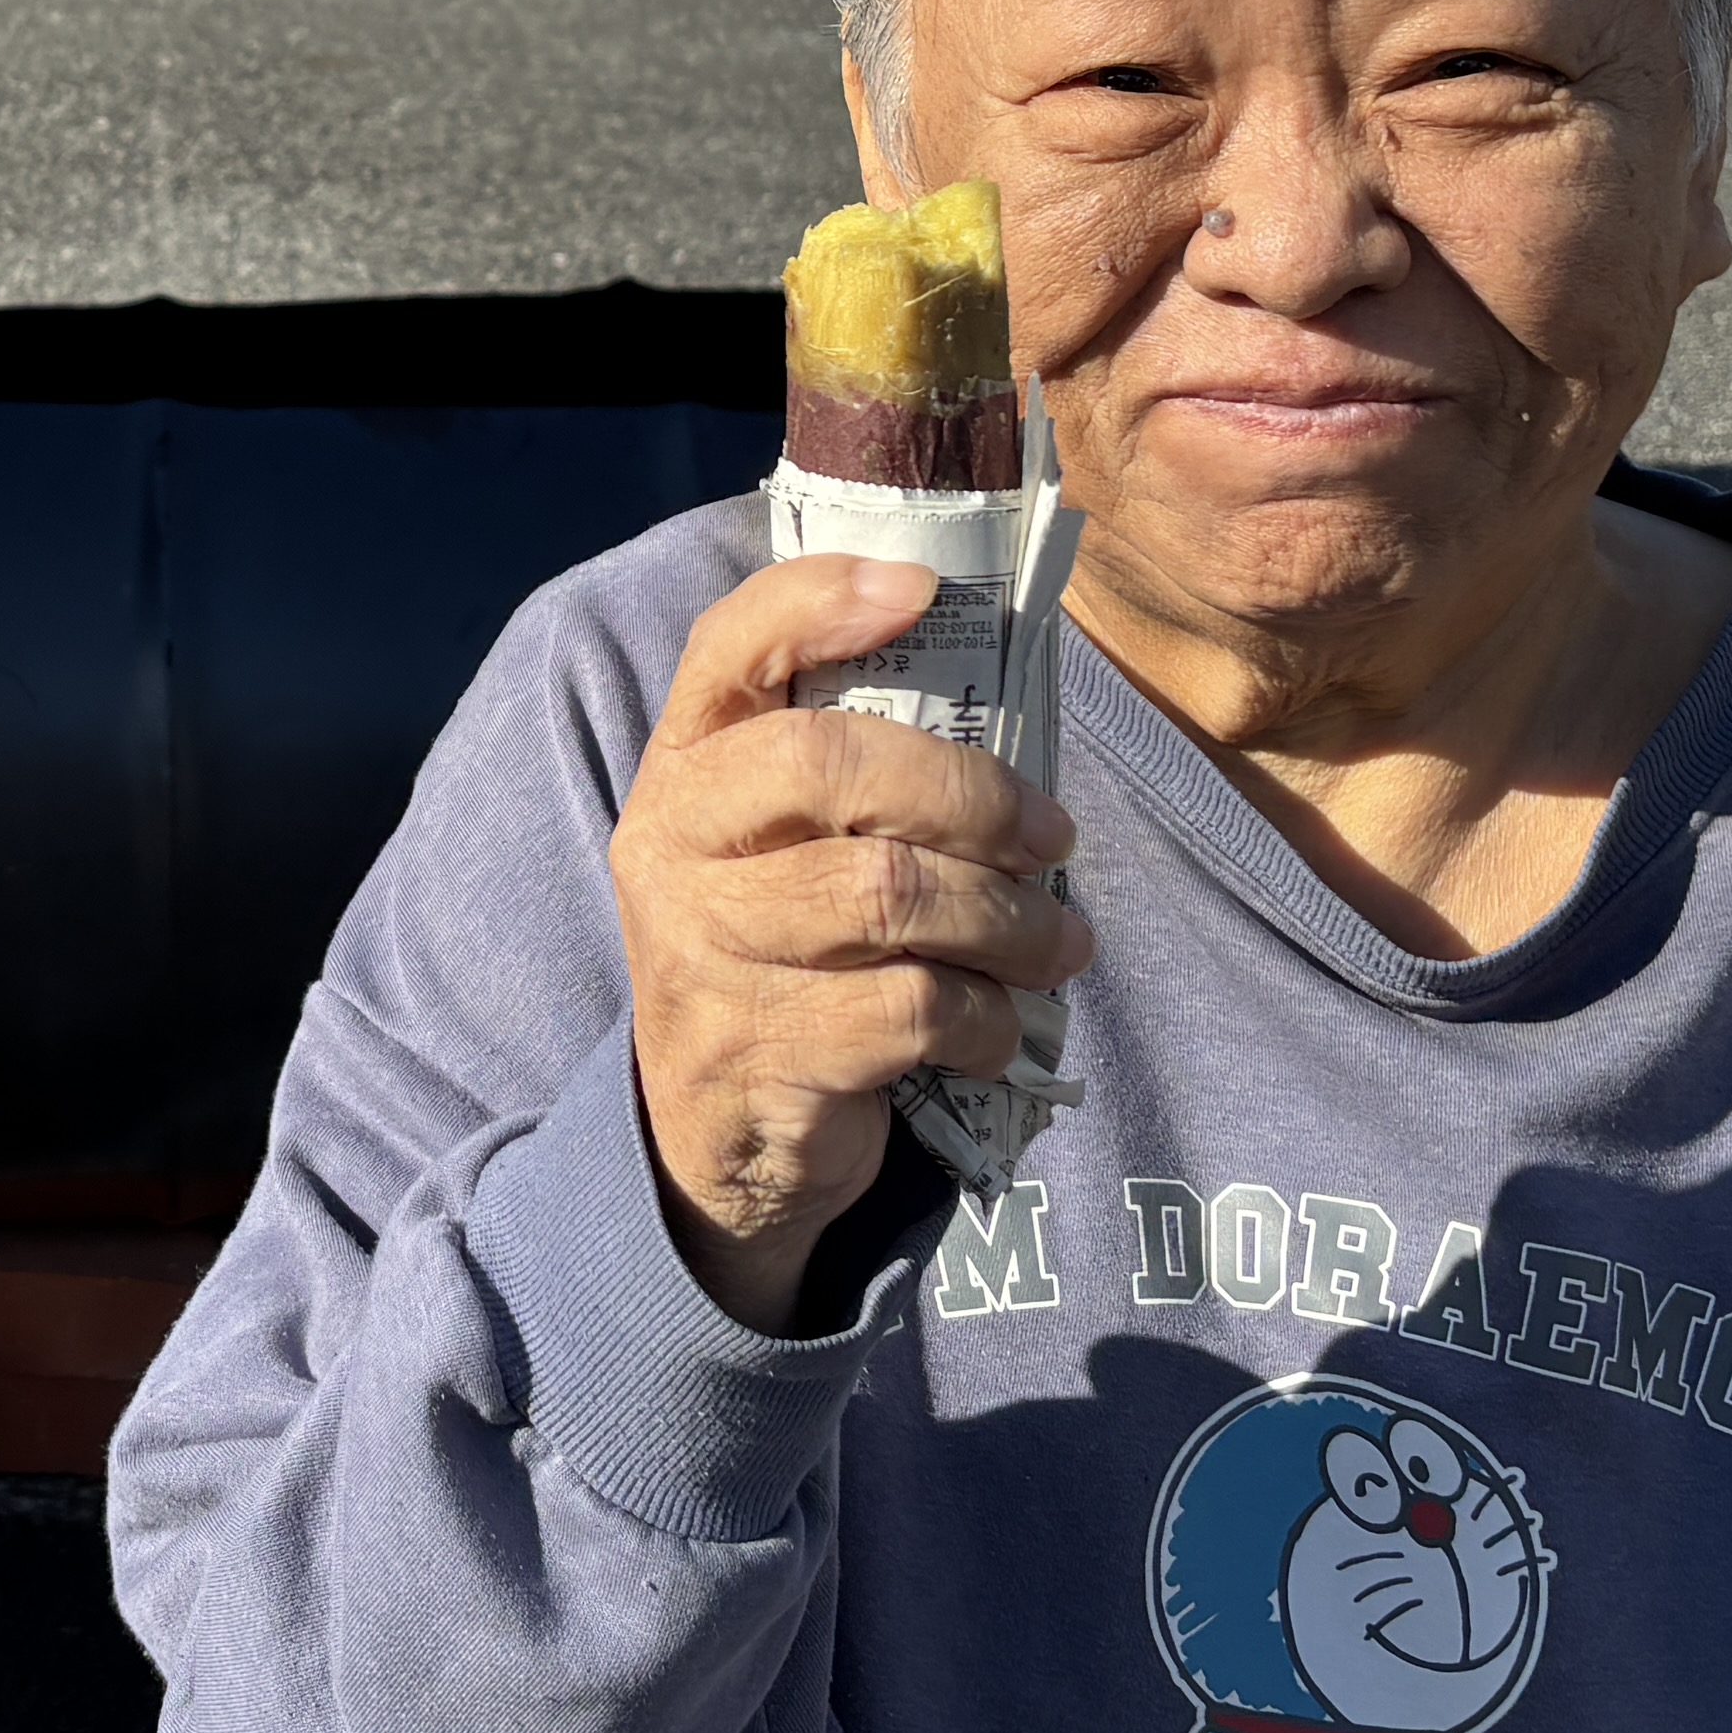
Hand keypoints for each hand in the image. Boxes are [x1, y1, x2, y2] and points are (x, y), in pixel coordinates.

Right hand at [607, 555, 1089, 1335]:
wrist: (721, 1140)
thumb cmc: (788, 957)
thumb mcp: (784, 852)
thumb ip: (853, 779)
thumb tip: (1016, 704)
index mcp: (683, 770)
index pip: (727, 648)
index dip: (821, 601)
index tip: (925, 592)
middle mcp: (672, 845)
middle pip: (826, 766)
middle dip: (973, 795)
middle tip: (1056, 838)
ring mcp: (703, 951)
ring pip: (886, 894)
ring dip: (1009, 920)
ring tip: (1059, 944)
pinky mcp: (754, 1051)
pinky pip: (908, 1009)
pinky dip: (986, 1018)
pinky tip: (1002, 1028)